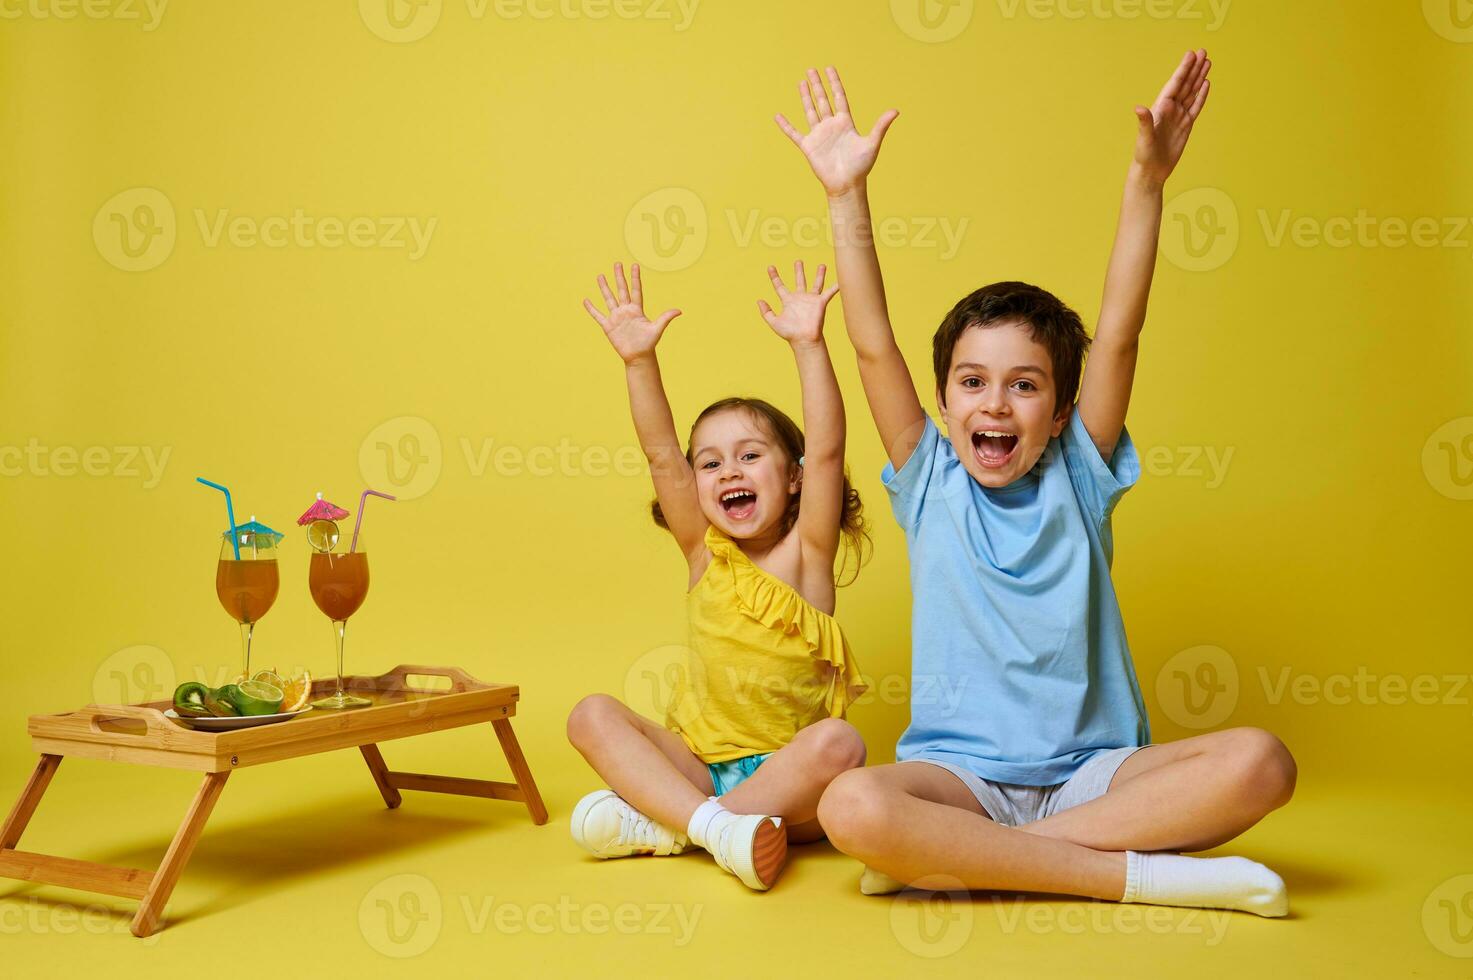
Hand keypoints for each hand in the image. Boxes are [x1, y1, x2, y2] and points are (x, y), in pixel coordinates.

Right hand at [582, 262, 681, 363]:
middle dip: (619, 277)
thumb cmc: (648, 343)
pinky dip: (591, 308)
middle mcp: (626, 311)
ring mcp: (616, 317)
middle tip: (617, 263)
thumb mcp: (657, 329)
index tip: (634, 265)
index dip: (635, 278)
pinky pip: (598, 315)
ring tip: (600, 276)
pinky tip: (586, 300)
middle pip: (622, 290)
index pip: (636, 290)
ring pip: (609, 299)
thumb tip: (679, 311)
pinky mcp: (608, 326)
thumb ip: (665, 318)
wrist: (638, 356)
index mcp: (637, 309)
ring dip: (604, 287)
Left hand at [757, 261, 838, 346]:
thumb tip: (759, 300)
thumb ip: (766, 312)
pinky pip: (829, 292)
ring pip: (816, 284)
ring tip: (822, 265)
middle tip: (798, 261)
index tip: (770, 267)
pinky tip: (841, 281)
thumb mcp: (774, 322)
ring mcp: (811, 300)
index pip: (779, 286)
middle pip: (799, 281)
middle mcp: (800, 298)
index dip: (774, 276)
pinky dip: (835, 287)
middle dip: (798, 271)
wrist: (804, 339)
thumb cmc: (790, 333)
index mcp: (788, 301)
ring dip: (819, 274)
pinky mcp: (820, 303)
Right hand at [775, 66, 897, 196]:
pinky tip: (778, 116)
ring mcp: (819, 135)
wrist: (846, 185)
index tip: (830, 68)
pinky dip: (786, 125)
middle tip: (811, 69)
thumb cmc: (861, 167)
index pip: (839, 97)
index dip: (834, 83)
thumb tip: (896, 111)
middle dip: (817, 84)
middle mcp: (831, 126)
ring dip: (805, 97)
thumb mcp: (872, 143)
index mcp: (845, 123)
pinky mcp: (808, 146)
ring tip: (801, 82)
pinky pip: (794, 133)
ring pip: (810, 111)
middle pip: (822, 100)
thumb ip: (881, 126)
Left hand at [1132, 49, 1211, 186]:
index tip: (1190, 55)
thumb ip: (1144, 122)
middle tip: (1203, 51)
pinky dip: (1201, 95)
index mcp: (1160, 108)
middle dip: (1194, 68)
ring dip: (1199, 77)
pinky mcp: (1186, 125)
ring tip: (1207, 62)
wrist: (1151, 171)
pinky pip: (1195, 106)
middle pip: (1185, 84)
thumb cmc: (1144, 155)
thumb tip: (1138, 107)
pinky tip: (1206, 83)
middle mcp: (1170, 109)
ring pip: (1192, 92)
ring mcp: (1179, 116)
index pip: (1174, 84)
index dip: (1183, 69)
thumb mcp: (1144, 138)